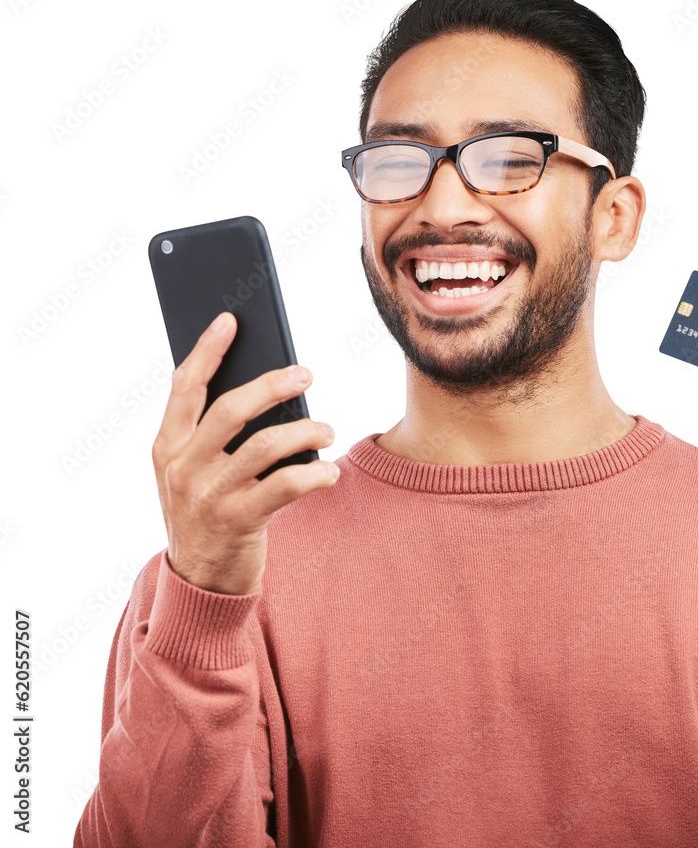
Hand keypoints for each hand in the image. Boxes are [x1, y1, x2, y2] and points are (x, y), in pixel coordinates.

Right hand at [151, 312, 337, 594]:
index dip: (207, 351)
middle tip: (305, 374)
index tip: (229, 320)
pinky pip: (286, 485)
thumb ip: (205, 432)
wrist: (200, 580)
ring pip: (265, 444)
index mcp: (166, 447)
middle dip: (273, 385)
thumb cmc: (206, 510)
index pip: (184, 388)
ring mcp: (209, 496)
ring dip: (306, 431)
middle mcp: (182, 468)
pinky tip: (329, 471)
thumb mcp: (189, 471)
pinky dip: (315, 474)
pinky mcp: (239, 521)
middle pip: (231, 409)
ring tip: (328, 430)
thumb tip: (250, 378)